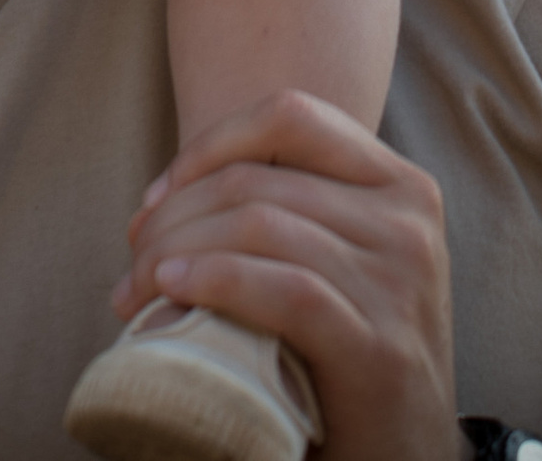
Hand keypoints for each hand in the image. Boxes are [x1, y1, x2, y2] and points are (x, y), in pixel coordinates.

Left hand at [112, 92, 455, 460]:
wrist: (407, 459)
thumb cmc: (350, 353)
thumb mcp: (340, 261)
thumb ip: (288, 212)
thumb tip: (161, 200)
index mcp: (399, 184)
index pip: (289, 115)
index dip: (210, 144)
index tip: (158, 196)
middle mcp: (409, 222)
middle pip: (258, 180)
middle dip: (175, 212)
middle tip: (133, 258)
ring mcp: (400, 284)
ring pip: (259, 225)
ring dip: (176, 251)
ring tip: (136, 289)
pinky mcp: (380, 349)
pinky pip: (285, 289)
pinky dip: (215, 280)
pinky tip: (174, 292)